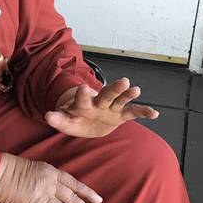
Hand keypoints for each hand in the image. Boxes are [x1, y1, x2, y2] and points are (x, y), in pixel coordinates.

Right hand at [0, 152, 101, 202]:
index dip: (87, 192)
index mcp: (51, 172)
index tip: (97, 199)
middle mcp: (51, 183)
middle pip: (73, 199)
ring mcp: (44, 195)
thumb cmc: (10, 169)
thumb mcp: (34, 169)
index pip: (74, 183)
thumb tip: (54, 189)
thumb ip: (47, 179)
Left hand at [44, 78, 158, 138]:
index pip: (82, 98)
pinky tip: (154, 114)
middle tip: (124, 81)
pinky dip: (143, 112)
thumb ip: (57, 119)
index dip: (83, 93)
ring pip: (120, 100)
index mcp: (83, 104)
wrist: (85, 120)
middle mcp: (99, 103)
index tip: (83, 86)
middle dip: (115, 89)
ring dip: (128, 95)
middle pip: (107, 94)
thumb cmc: (74, 119)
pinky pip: (132, 113)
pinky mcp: (120, 115)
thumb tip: (47, 116)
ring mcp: (111, 108)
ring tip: (137, 90)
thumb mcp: (64, 121)